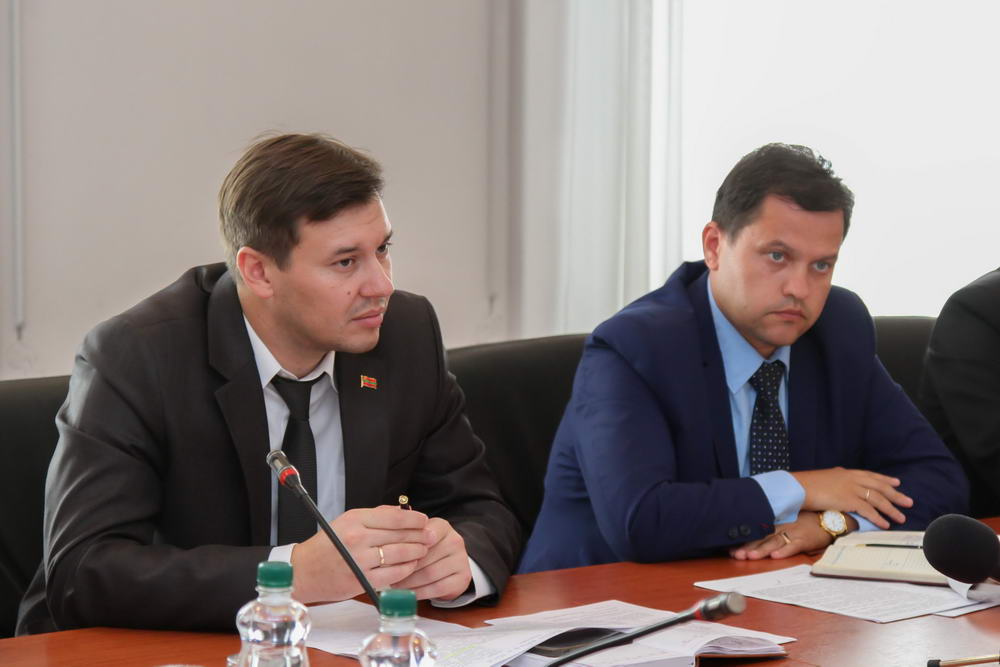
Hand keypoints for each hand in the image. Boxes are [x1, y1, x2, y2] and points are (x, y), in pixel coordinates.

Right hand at [291, 505, 430, 602]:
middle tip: (430, 536)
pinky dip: (406, 569)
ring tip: (423, 550)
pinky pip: (393, 574)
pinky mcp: (362, 581)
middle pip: (399, 535)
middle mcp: (357, 539)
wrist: (305, 571)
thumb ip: (376, 515)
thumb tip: (403, 511)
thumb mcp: (347, 520)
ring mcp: (360, 561)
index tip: (424, 520)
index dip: (413, 519)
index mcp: (354, 520)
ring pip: (399, 554)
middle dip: (420, 535)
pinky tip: (411, 565)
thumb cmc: (327, 544)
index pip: (393, 517)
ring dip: (416, 552)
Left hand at [392, 517, 471, 600]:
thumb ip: (404, 535)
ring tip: (395, 585)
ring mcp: (461, 560)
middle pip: (425, 556)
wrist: (450, 565)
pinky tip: (409, 593)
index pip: (423, 534)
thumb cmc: (427, 550)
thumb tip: (385, 541)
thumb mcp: (418, 537)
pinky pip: (438, 588)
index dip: (406, 546)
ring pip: (430, 573)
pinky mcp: (463, 578)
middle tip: (388, 575)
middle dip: (404, 567)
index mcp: (442, 526)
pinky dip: (420, 592)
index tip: (391, 555)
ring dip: (410, 582)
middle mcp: (454, 540)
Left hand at [729, 511, 850, 559]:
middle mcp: (782, 525)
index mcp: (776, 521)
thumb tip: (752, 536)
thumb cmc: (806, 520)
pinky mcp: (805, 539)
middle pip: (762, 537)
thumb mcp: (787, 518)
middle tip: (735, 555)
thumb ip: (771, 526)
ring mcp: (793, 532)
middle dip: (748, 546)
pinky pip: (793, 546)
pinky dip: (784, 551)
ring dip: (761, 550)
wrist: (829, 518)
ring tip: (750, 556)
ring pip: (774, 542)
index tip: (730, 547)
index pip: (756, 530)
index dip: (743, 539)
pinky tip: (775, 556)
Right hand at [791, 467, 912, 528]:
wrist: (798, 487)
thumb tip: (838, 482)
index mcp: (846, 472)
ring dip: (891, 509)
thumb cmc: (806, 484)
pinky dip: (878, 517)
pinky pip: (869, 510)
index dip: (885, 479)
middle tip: (908, 502)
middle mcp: (852, 479)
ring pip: (878, 499)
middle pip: (880, 487)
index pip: (871, 475)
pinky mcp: (849, 500)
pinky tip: (885, 524)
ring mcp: (852, 489)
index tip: (896, 483)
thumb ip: (835, 480)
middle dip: (896, 495)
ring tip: (901, 517)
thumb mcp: (824, 477)